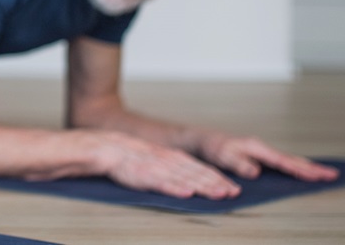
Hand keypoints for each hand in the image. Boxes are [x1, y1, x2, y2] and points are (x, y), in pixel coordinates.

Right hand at [91, 131, 241, 199]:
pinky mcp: (146, 176)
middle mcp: (171, 162)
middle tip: (234, 193)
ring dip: (204, 187)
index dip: (219, 178)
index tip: (233, 187)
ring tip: (219, 194)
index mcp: (175, 157)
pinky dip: (176, 188)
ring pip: (186, 179)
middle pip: (199, 174)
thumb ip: (177, 166)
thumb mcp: (160, 157)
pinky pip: (163, 183)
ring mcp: (159, 169)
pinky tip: (187, 193)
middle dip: (218, 184)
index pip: (202, 169)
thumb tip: (195, 178)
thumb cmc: (134, 157)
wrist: (111, 148)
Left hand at [196, 131, 339, 181]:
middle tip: (334, 174)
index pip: (284, 161)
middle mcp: (262, 149)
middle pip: (293, 159)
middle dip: (313, 168)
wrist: (202, 140)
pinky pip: (282, 162)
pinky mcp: (259, 157)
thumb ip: (238, 163)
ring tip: (324, 173)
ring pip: (289, 160)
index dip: (302, 170)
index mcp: (257, 148)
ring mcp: (262, 152)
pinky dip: (295, 166)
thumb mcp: (222, 155)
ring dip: (307, 167)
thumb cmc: (212, 147)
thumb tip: (256, 171)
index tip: (319, 175)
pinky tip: (301, 171)